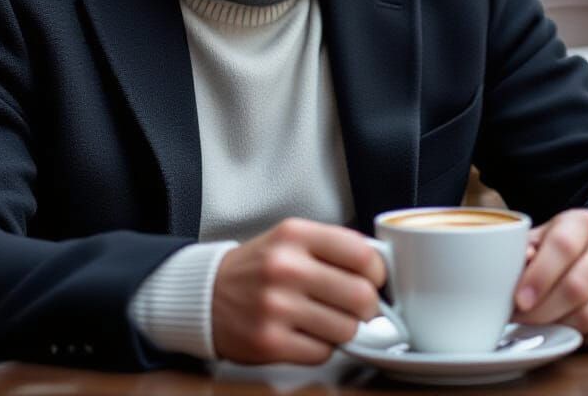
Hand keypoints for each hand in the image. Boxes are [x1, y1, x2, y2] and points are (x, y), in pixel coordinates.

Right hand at [211, 218, 386, 363]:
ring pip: (346, 328)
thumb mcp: (291, 238)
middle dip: (369, 306)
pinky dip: (322, 347)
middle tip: (361, 307)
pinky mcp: (269, 343)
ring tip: (329, 319)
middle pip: (360, 295)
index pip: (361, 254)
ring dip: (345, 328)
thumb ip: (333, 246)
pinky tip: (307, 333)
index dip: (378, 272)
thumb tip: (380, 266)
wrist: (206, 294)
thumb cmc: (259, 267)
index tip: (376, 279)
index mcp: (295, 235)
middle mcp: (286, 268)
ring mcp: (276, 307)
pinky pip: (322, 353)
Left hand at [511, 209, 587, 345]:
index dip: (538, 276)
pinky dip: (581, 338)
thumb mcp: (545, 237)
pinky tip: (567, 329)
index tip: (519, 300)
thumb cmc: (568, 248)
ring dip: (559, 326)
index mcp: (584, 223)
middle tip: (522, 320)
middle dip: (542, 311)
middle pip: (575, 287)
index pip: (562, 246)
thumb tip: (512, 264)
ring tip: (540, 325)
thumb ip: (526, 249)